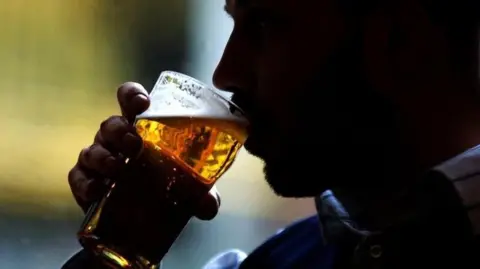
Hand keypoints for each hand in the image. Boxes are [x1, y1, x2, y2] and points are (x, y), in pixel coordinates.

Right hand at [68, 82, 220, 220]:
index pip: (130, 101)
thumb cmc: (164, 188)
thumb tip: (209, 205)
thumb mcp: (188, 190)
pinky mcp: (84, 182)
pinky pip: (78, 177)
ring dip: (103, 157)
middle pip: (110, 124)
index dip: (132, 95)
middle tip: (134, 143)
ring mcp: (98, 159)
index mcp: (141, 129)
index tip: (143, 103)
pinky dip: (86, 183)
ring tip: (118, 169)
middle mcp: (116, 140)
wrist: (141, 221)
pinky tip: (98, 190)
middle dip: (119, 130)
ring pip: (92, 149)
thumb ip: (201, 194)